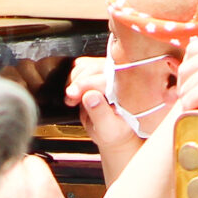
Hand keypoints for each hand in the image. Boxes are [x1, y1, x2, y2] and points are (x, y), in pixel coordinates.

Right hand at [66, 55, 146, 175]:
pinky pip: (84, 65)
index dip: (85, 84)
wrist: (117, 132)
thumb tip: (90, 95)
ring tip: (73, 98)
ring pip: (88, 65)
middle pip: (94, 68)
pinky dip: (76, 75)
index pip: (103, 79)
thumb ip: (100, 113)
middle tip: (70, 99)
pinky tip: (76, 90)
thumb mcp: (108, 130)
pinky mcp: (101, 71)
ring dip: (75, 79)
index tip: (72, 94)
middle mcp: (122, 78)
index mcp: (128, 92)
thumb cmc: (116, 132)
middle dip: (77, 82)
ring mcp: (111, 72)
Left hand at [170, 36, 197, 133]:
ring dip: (188, 97)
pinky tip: (195, 116)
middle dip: (186, 81)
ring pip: (185, 84)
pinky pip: (189, 100)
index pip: (195, 48)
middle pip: (186, 65)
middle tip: (191, 96)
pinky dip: (189, 109)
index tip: (195, 77)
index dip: (192, 64)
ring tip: (195, 109)